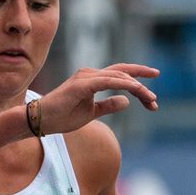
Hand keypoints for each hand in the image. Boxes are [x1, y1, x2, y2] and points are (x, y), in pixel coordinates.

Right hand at [33, 64, 159, 134]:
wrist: (40, 120)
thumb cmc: (61, 116)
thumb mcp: (91, 113)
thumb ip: (108, 105)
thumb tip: (126, 101)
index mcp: (93, 80)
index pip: (120, 74)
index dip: (139, 76)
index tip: (154, 85)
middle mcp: (90, 74)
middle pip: (123, 74)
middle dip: (142, 85)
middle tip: (155, 100)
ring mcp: (86, 77)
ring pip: (119, 77)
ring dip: (137, 87)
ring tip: (150, 99)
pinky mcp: (81, 84)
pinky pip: (108, 81)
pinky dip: (124, 84)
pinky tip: (137, 90)